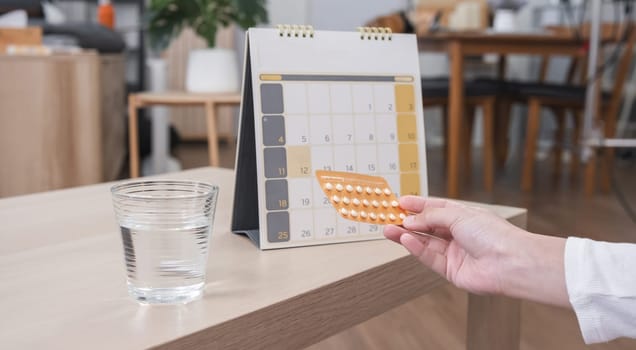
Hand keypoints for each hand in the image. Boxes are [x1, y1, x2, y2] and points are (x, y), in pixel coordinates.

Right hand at [385, 196, 522, 294]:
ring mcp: (455, 253)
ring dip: (406, 235)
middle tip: (388, 217)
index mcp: (464, 217)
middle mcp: (459, 234)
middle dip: (407, 221)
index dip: (418, 205)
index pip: (436, 208)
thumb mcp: (458, 215)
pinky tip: (404, 239)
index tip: (400, 202)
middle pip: (427, 226)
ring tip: (387, 229)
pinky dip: (416, 249)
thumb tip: (410, 219)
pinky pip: (429, 258)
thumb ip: (431, 217)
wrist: (509, 262)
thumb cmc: (493, 234)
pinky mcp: (451, 270)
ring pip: (425, 242)